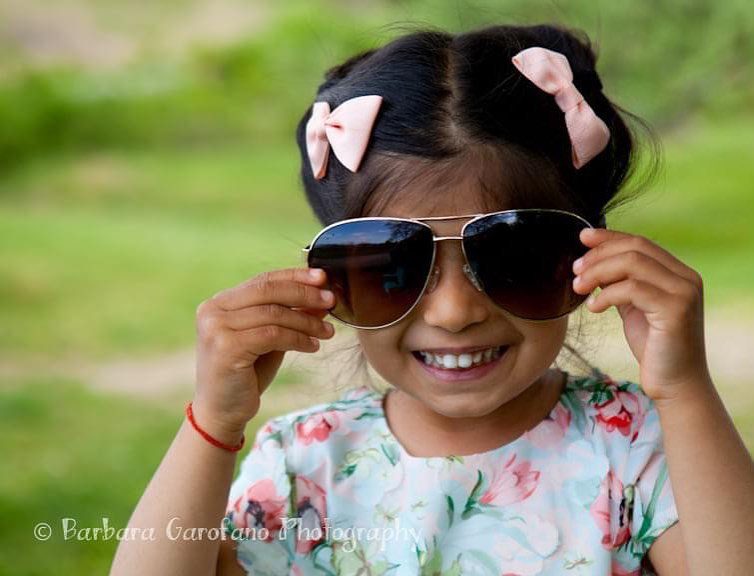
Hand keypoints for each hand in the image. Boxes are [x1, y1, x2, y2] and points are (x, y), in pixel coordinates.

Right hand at [192, 268, 334, 441]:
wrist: (221, 412)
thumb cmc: (246, 374)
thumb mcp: (272, 339)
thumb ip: (290, 316)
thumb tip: (321, 297)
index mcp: (220, 302)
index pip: (263, 280)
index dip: (295, 276)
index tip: (323, 278)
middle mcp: (213, 310)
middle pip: (269, 291)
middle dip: (305, 294)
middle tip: (331, 300)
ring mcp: (216, 328)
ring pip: (274, 314)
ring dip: (307, 321)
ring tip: (327, 331)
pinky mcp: (226, 348)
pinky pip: (273, 335)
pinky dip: (298, 339)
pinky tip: (312, 346)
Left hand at [572, 228, 710, 402]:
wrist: (676, 385)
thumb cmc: (654, 348)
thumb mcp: (633, 308)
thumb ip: (621, 284)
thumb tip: (593, 263)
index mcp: (678, 273)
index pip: (640, 243)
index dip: (609, 237)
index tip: (582, 237)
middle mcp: (686, 278)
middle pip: (636, 248)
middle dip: (599, 255)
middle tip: (575, 270)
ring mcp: (684, 292)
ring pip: (633, 264)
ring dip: (598, 272)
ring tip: (578, 287)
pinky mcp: (676, 309)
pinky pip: (632, 289)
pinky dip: (606, 295)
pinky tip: (594, 308)